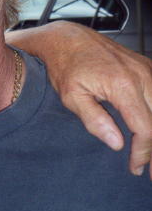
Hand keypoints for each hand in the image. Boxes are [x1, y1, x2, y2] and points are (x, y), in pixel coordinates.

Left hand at [7, 22, 151, 176]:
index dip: (143, 153)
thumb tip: (118, 144)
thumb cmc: (66, 66)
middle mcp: (141, 75)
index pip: (145, 128)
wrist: (69, 38)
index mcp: (123, 85)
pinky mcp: (148, 67)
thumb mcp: (72, 96)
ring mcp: (147, 69)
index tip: (135, 168)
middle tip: (150, 172)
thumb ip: (95, 121)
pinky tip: (150, 133)